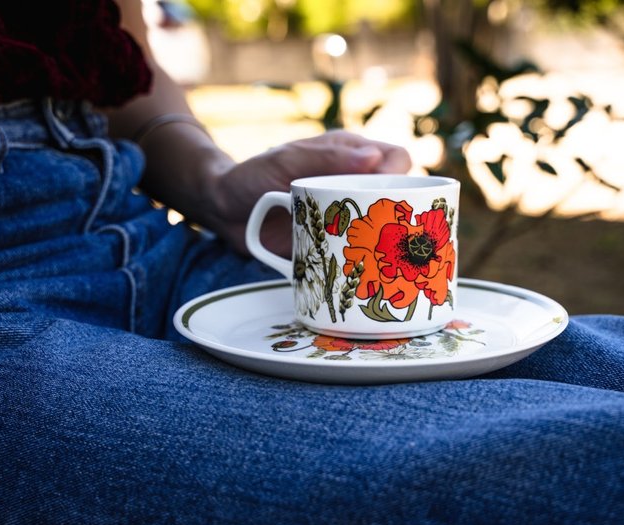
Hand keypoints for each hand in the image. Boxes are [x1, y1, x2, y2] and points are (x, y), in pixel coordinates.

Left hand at [201, 130, 411, 255]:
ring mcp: (345, 215)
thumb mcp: (287, 161)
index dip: (400, 176)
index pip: (395, 160)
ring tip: (378, 252)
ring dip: (386, 239)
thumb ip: (326, 157)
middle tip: (387, 230)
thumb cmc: (252, 175)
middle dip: (399, 213)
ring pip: (383, 226)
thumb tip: (373, 157)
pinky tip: (364, 269)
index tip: (388, 194)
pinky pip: (360, 251)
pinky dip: (366, 261)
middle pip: (396, 195)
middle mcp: (353, 184)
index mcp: (349, 156)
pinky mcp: (334, 242)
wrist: (223, 210)